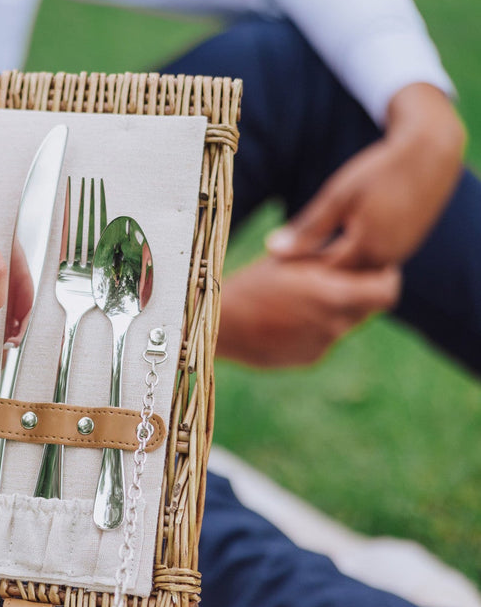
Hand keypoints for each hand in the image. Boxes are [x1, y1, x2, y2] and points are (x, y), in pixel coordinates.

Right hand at [217, 256, 400, 366]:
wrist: (218, 326)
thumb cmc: (253, 285)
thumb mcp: (292, 262)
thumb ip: (331, 258)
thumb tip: (361, 248)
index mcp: (334, 295)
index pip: (387, 291)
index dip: (386, 279)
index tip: (376, 269)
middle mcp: (334, 324)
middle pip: (366, 308)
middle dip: (356, 293)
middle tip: (332, 280)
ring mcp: (322, 344)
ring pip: (343, 324)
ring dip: (332, 311)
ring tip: (299, 299)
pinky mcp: (308, 358)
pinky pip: (323, 339)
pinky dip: (313, 329)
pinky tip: (285, 319)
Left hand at [266, 83, 465, 267]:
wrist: (430, 151)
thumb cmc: (379, 170)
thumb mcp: (337, 198)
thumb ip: (308, 230)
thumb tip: (272, 250)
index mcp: (368, 248)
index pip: (327, 279)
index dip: (301, 277)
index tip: (276, 274)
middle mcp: (388, 257)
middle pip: (346, 281)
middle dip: (319, 280)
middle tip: (288, 276)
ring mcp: (402, 252)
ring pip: (362, 273)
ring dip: (338, 271)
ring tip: (308, 265)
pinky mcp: (408, 243)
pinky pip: (376, 263)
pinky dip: (355, 261)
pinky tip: (334, 252)